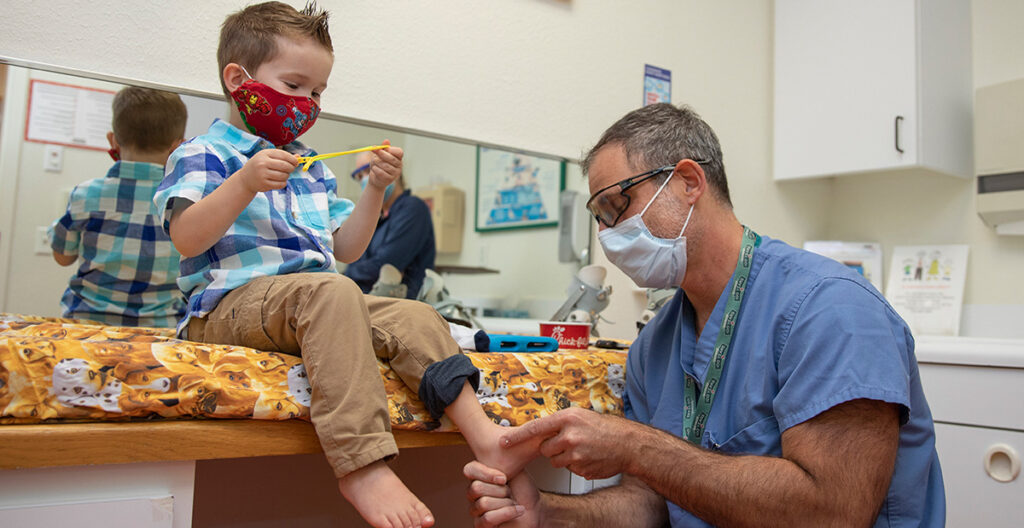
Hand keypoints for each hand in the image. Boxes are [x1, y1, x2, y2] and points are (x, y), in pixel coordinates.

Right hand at [237, 149, 296, 192]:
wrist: (245, 179)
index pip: (283, 155)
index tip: (296, 162)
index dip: (292, 159)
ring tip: (282, 175)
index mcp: (264, 154)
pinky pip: (280, 184)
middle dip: (291, 168)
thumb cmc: (259, 166)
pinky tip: (279, 181)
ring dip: (286, 176)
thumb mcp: (268, 157)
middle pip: (285, 166)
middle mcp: (262, 163)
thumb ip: (282, 157)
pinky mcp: (264, 184)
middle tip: (290, 169)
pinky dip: (283, 183)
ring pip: (284, 176)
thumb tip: (298, 157)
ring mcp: (262, 174)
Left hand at [365, 139, 403, 189]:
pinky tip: (374, 169)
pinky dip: (375, 169)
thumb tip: (386, 140)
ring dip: (376, 162)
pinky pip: (380, 172)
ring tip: (374, 163)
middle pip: (392, 158)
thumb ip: (382, 148)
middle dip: (382, 154)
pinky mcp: (390, 179)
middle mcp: (399, 165)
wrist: (375, 178)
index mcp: (398, 158)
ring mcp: (395, 173)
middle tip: (375, 151)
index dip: (391, 149)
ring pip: (385, 165)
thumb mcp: (379, 155)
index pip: (399, 152)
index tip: (383, 148)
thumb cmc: (378, 165)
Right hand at [464, 461, 540, 527]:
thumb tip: (501, 438)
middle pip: (476, 488)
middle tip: (511, 493)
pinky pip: (487, 518)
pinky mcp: (481, 525)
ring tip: (514, 503)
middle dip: (501, 491)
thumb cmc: (525, 491)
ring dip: (506, 503)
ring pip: (483, 503)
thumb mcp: (514, 469)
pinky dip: (507, 513)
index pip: (469, 470)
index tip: (504, 478)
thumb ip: (502, 458)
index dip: (486, 473)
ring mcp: (476, 510)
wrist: (537, 511)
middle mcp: (474, 493)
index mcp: (479, 477)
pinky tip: (518, 511)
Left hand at [501, 407, 632, 479]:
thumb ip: (560, 422)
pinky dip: (576, 466)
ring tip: (581, 449)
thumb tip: (540, 429)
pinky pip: (569, 470)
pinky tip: (588, 458)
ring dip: (564, 458)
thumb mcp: (581, 416)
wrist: (627, 444)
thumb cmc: (605, 428)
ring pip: (555, 461)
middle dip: (552, 448)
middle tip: (569, 442)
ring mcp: (576, 454)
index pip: (535, 428)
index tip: (503, 442)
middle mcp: (570, 436)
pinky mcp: (581, 469)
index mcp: (568, 419)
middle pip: (545, 448)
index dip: (517, 437)